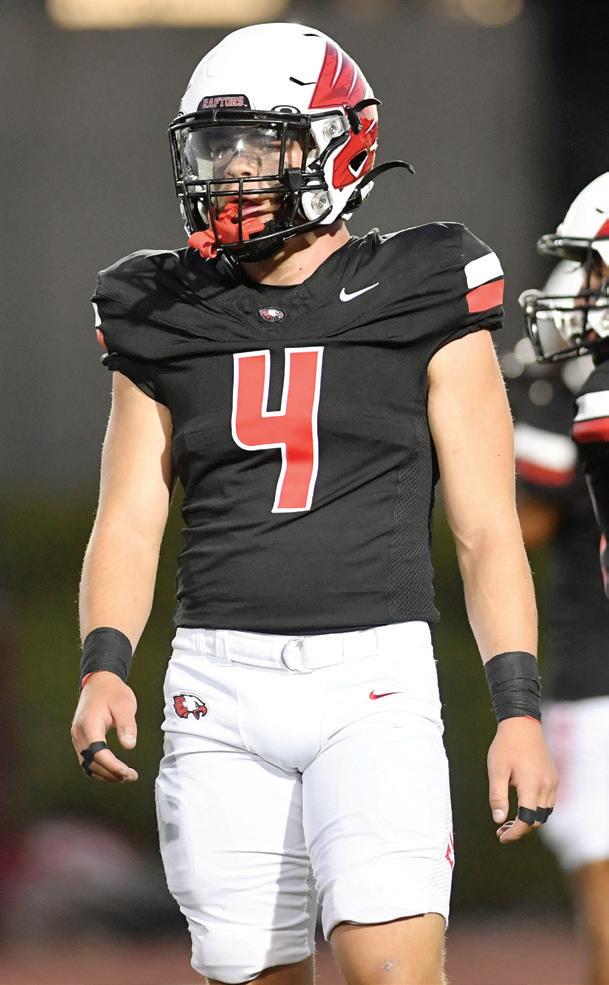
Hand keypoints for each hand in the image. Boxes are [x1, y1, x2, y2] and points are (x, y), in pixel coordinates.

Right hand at [71, 672, 138, 782]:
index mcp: (89, 725)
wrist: (99, 682)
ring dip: (105, 774)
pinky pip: (87, 760)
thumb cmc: (112, 692)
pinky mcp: (81, 739)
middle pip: (91, 763)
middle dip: (111, 773)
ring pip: (87, 764)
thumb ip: (127, 725)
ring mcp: (78, 737)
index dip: (113, 766)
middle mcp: (79, 734)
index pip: (98, 753)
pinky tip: (113, 771)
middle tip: (131, 776)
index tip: (128, 772)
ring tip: (125, 777)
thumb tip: (129, 745)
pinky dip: (99, 768)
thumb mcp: (124, 705)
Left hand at [487, 717, 556, 843]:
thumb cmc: (506, 746)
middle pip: (537, 820)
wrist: (522, 725)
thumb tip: (498, 819)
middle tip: (501, 830)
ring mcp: (552, 782)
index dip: (514, 833)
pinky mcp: (553, 778)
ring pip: (544, 813)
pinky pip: (548, 802)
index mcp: (531, 785)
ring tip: (509, 821)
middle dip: (520, 829)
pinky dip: (536, 810)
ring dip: (529, 820)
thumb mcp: (496, 770)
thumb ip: (497, 796)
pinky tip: (522, 806)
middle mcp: (546, 786)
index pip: (527, 820)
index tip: (501, 837)